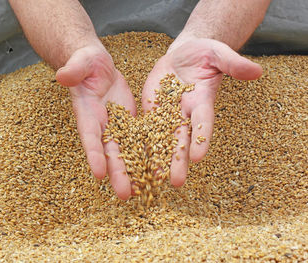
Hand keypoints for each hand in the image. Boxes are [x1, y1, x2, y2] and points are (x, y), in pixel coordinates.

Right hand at [56, 45, 136, 199]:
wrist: (97, 66)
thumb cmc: (86, 62)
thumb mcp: (81, 62)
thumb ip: (73, 70)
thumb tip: (62, 75)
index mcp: (87, 112)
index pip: (89, 135)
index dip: (93, 155)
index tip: (99, 174)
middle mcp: (101, 124)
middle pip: (109, 152)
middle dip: (117, 173)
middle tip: (125, 195)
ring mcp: (116, 125)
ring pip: (126, 150)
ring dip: (133, 170)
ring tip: (144, 189)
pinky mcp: (129, 122)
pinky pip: (138, 139)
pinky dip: (146, 153)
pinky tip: (156, 167)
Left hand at [142, 36, 261, 186]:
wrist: (183, 55)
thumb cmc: (204, 54)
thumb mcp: (218, 54)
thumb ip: (233, 64)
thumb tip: (258, 71)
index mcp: (202, 101)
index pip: (202, 124)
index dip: (201, 139)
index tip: (198, 158)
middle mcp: (185, 113)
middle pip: (182, 139)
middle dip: (179, 160)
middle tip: (176, 182)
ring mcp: (167, 113)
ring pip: (162, 138)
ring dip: (159, 157)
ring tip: (154, 177)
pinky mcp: (152, 109)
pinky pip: (146, 127)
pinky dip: (141, 141)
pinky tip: (134, 158)